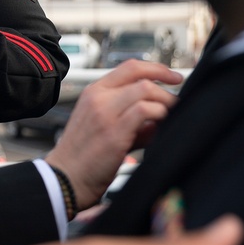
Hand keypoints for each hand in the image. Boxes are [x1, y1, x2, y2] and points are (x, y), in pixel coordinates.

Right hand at [45, 60, 182, 208]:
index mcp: (93, 92)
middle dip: (166, 84)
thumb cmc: (84, 155)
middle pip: (140, 75)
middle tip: (178, 100)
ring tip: (171, 115)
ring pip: (145, 89)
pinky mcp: (113, 131)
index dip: (156, 69)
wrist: (66, 176)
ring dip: (165, 101)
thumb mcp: (103, 125)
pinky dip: (159, 115)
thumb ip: (130, 117)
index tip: (173, 77)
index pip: (129, 67)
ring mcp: (104, 112)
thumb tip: (160, 116)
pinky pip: (144, 111)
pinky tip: (160, 127)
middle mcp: (97, 97)